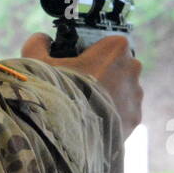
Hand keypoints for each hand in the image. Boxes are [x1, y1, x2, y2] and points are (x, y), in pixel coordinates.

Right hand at [20, 32, 142, 140]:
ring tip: (84, 108)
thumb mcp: (37, 62)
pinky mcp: (134, 120)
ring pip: (123, 91)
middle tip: (79, 87)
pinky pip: (124, 114)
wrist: (65, 132)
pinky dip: (111, 117)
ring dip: (108, 96)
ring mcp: (135, 96)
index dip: (92, 53)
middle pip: (118, 67)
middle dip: (103, 74)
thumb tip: (41, 39)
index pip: (108, 43)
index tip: (78, 64)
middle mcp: (132, 68)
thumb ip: (38, 44)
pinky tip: (92, 122)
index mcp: (115, 48)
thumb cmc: (54, 92)